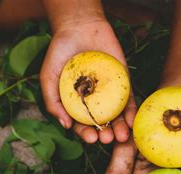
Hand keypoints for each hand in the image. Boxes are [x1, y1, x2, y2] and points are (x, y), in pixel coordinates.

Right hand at [40, 19, 136, 143]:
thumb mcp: (49, 77)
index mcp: (77, 105)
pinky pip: (129, 100)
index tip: (91, 138)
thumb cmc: (60, 53)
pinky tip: (132, 121)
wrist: (79, 27)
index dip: (86, 134)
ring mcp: (111, 94)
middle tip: (107, 139)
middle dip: (106, 134)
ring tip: (121, 135)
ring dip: (120, 128)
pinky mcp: (124, 84)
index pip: (82, 125)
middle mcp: (95, 103)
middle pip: (102, 124)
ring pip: (117, 116)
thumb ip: (53, 102)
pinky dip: (132, 112)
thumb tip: (65, 126)